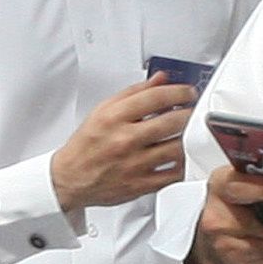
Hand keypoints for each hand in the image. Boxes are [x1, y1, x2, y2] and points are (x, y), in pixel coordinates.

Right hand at [48, 75, 198, 211]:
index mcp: (115, 117)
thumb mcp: (103, 110)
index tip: (188, 93)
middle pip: (173, 121)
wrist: (71, 178)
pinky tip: (180, 156)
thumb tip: (160, 79)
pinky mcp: (141, 184)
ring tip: (186, 133)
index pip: (157, 97)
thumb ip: (134, 92)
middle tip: (191, 112)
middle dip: (189, 113)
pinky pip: (174, 174)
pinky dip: (183, 164)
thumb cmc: (87, 145)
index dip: (180, 91)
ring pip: (178, 147)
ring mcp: (135, 163)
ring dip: (188, 138)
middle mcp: (125, 139)